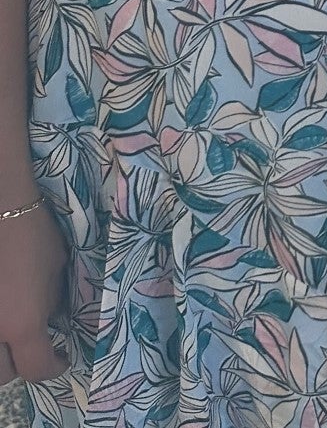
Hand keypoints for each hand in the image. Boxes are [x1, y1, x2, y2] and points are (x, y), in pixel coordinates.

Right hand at [0, 200, 68, 384]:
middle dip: (19, 366)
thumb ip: (54, 301)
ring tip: (9, 337)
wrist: (0, 207)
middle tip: (31, 348)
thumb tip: (53, 319)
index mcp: (23, 324)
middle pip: (2, 376)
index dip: (54, 366)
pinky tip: (0, 318)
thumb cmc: (32, 232)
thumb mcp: (56, 267)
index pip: (37, 368)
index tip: (62, 358)